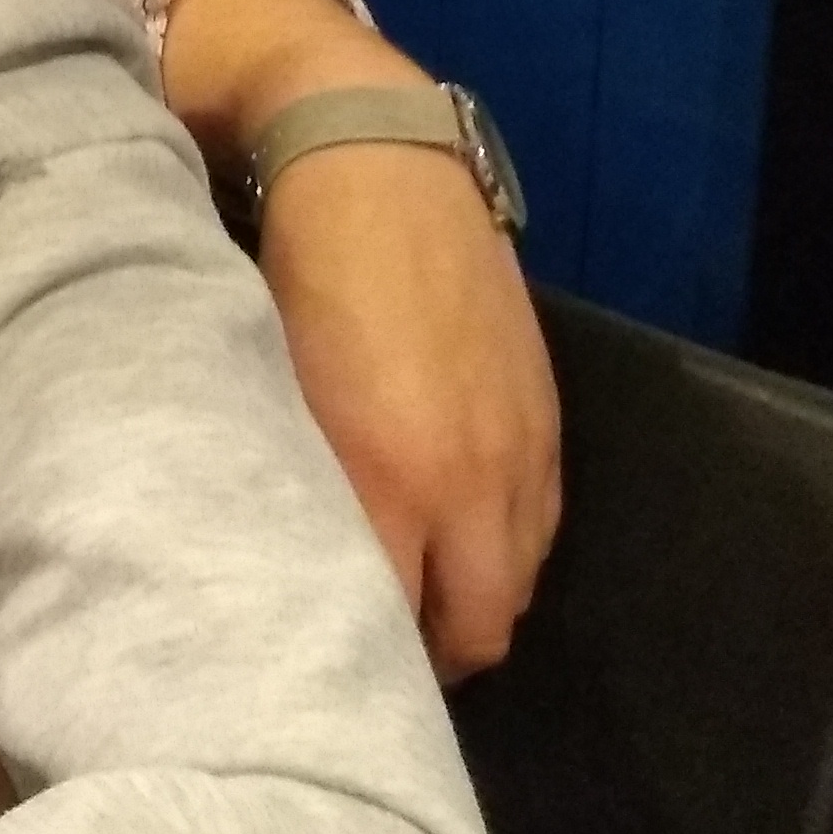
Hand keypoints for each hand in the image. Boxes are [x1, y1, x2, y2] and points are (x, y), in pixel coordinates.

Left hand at [260, 151, 561, 677]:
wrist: (373, 169)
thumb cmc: (297, 281)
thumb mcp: (284, 402)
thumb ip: (308, 496)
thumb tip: (304, 569)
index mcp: (392, 484)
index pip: (395, 623)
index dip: (365, 656)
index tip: (330, 664)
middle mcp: (472, 485)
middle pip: (480, 630)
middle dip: (436, 653)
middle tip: (381, 645)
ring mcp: (521, 452)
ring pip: (519, 583)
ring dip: (477, 601)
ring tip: (421, 590)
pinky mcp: (548, 416)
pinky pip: (543, 524)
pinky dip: (507, 547)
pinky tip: (461, 530)